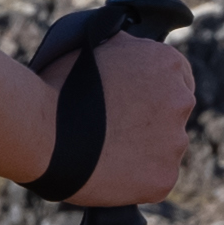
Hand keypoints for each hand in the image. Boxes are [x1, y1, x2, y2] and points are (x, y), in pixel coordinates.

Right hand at [34, 27, 195, 205]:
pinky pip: (156, 179)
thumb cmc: (60, 85)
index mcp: (167, 63)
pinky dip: (137, 179)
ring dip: (145, 150)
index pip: (179, 78)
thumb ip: (128, 47)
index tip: (138, 104)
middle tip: (116, 129)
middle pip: (174, 114)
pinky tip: (110, 171)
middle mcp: (180, 100)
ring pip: (166, 149)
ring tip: (107, 151)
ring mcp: (175, 141)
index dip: (156, 91)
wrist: (43, 130)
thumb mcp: (98, 45)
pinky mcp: (164, 177)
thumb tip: (136, 46)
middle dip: (152, 120)